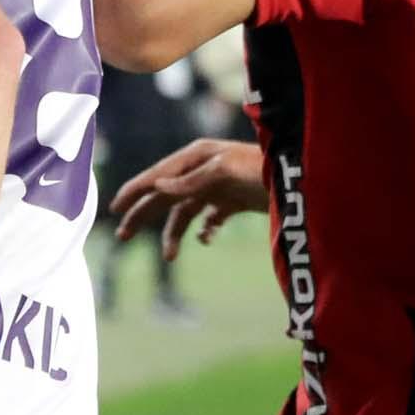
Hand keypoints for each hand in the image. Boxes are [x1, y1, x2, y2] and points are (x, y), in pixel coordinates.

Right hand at [109, 136, 268, 258]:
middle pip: (165, 195)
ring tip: (170, 256)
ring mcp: (218, 186)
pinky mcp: (234, 201)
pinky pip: (210, 218)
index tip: (114, 208)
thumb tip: (158, 186)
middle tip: (123, 235)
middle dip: (144, 214)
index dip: (134, 191)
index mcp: (197, 157)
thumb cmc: (263, 168)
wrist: (301, 178)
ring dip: (175, 232)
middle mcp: (203, 170)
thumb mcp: (225, 171)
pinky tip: (206, 239)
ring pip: (185, 211)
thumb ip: (191, 180)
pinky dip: (205, 230)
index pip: (157, 176)